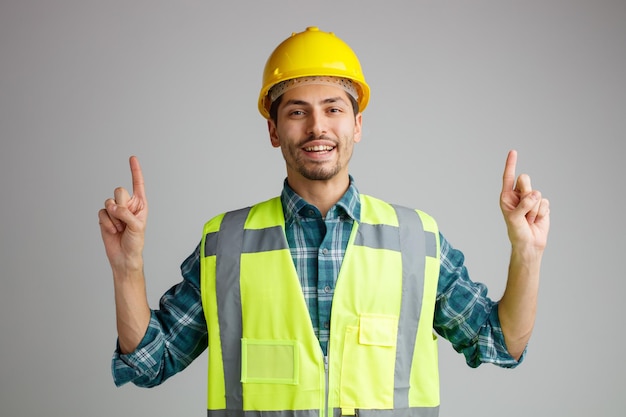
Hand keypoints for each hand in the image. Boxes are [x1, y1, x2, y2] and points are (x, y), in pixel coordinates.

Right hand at [98, 156, 147, 271]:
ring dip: (114, 217)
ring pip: (109, 202)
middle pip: (119, 191)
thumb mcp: (136, 227)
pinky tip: (113, 231)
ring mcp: (115, 210)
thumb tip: (112, 207)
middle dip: (121, 205)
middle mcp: (127, 205)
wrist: (124, 256)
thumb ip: (126, 213)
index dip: (135, 171)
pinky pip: (101, 212)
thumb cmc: (135, 242)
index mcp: (140, 204)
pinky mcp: (105, 217)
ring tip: (120, 228)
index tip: (132, 157)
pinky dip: (107, 222)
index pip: (138, 184)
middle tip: (125, 219)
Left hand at [500, 150, 549, 251]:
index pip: (509, 176)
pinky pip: (545, 203)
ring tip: (528, 219)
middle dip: (526, 195)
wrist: (529, 242)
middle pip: (526, 180)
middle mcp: (519, 195)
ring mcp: (531, 199)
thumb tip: (535, 195)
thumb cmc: (516, 231)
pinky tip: (536, 220)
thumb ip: (523, 205)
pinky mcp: (542, 205)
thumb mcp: (514, 218)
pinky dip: (541, 213)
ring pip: (537, 194)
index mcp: (507, 196)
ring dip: (533, 210)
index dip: (511, 164)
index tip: (513, 151)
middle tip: (523, 210)